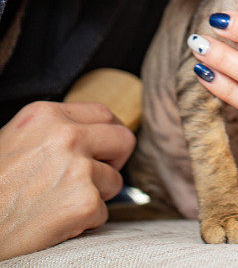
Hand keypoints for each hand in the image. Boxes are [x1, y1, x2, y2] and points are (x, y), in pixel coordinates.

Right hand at [0, 101, 135, 259]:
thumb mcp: (15, 140)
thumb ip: (53, 131)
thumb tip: (90, 132)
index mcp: (46, 116)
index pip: (103, 114)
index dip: (107, 134)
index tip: (103, 149)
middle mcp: (66, 136)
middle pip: (123, 140)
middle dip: (114, 160)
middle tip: (94, 176)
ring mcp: (78, 169)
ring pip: (115, 181)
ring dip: (96, 195)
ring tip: (61, 202)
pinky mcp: (84, 203)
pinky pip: (103, 213)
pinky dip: (85, 221)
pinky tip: (56, 220)